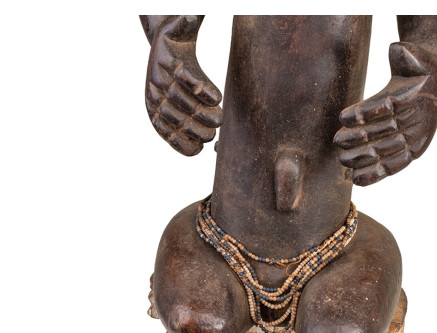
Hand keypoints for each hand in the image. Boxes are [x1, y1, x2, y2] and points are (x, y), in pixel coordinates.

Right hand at [145, 15, 222, 155]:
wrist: (163, 49)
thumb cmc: (178, 37)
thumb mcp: (183, 25)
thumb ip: (189, 20)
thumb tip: (192, 12)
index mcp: (164, 60)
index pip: (183, 76)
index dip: (200, 88)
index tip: (218, 97)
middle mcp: (156, 82)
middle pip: (178, 102)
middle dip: (200, 114)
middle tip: (220, 121)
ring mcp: (155, 102)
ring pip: (173, 121)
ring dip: (193, 131)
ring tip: (212, 136)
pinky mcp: (156, 116)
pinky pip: (166, 133)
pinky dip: (180, 144)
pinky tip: (196, 152)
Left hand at [334, 42, 436, 185]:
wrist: (428, 83)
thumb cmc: (416, 66)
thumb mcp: (414, 55)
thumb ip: (406, 53)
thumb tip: (396, 50)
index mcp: (419, 98)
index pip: (388, 106)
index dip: (365, 113)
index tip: (342, 117)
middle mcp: (419, 122)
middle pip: (384, 132)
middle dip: (358, 139)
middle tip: (336, 141)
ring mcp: (415, 140)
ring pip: (385, 151)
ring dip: (362, 157)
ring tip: (341, 159)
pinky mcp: (411, 153)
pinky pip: (392, 166)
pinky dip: (374, 174)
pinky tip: (356, 180)